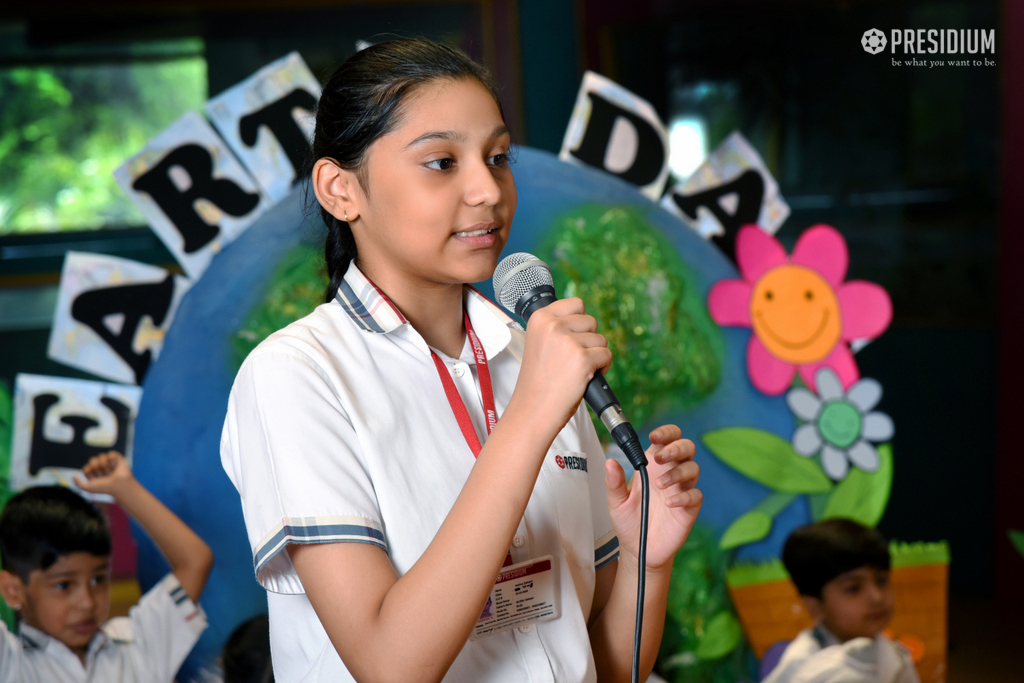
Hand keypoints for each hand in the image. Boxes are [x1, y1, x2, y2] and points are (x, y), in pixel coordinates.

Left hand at [74, 450, 134, 497]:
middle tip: (102, 474)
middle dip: (96, 467)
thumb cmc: (104, 488)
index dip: (89, 472)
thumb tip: (74, 475)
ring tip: (109, 470)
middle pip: (92, 460)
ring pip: (101, 456)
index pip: (87, 468)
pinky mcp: (118, 458)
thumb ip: (78, 483)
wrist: (118, 485)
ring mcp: (110, 462)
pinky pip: (111, 453)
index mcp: (96, 474)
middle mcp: (102, 468)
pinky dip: (111, 459)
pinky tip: (114, 466)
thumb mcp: (88, 487)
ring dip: (103, 464)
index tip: (95, 479)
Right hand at [512, 298, 611, 433]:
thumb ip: (557, 327)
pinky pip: (606, 355)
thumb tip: (583, 319)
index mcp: (539, 318)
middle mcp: (552, 326)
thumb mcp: (539, 343)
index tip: (572, 337)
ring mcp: (568, 342)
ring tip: (575, 370)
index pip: (576, 303)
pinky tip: (584, 377)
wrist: (533, 409)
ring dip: (595, 355)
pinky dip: (602, 368)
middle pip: (591, 321)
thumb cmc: (538, 381)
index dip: (579, 322)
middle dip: (588, 340)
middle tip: (571, 360)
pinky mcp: (582, 359)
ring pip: (601, 340)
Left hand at [604, 425, 701, 571]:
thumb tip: (610, 462)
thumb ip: (614, 482)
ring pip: (693, 469)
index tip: (654, 437)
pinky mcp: (688, 509)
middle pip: (686, 448)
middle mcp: (670, 473)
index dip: (666, 433)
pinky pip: (695, 495)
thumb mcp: (616, 502)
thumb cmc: (629, 521)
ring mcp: (681, 490)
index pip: (667, 440)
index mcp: (653, 466)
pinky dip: (685, 496)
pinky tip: (670, 503)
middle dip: (675, 448)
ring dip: (678, 472)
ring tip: (660, 485)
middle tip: (659, 458)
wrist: (638, 549)